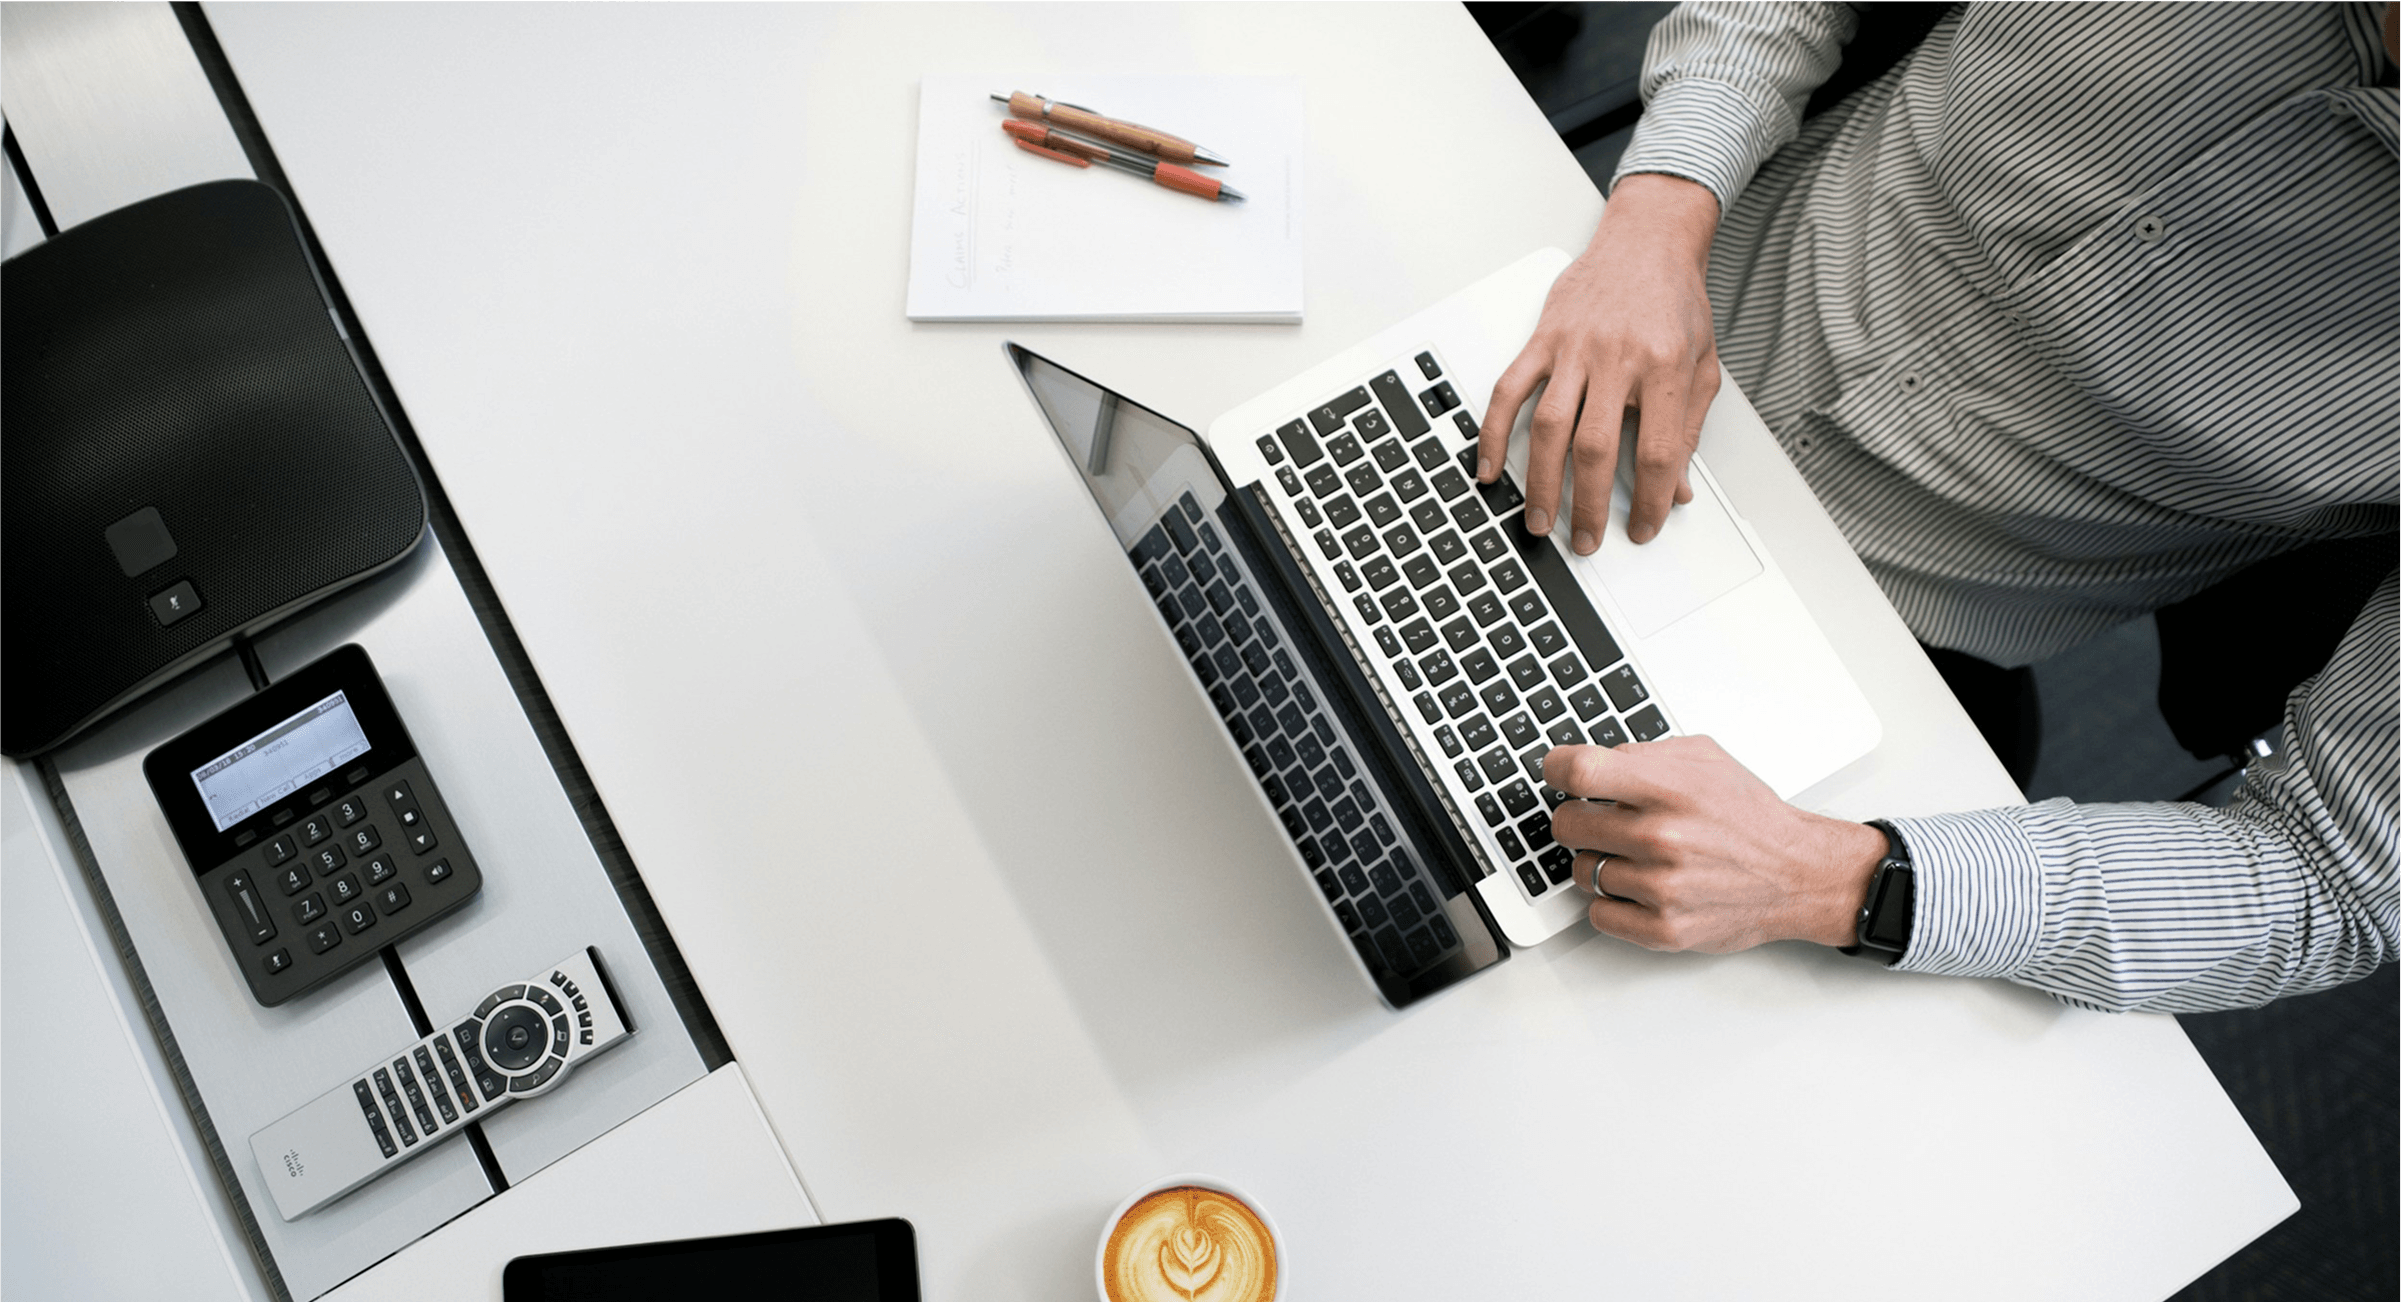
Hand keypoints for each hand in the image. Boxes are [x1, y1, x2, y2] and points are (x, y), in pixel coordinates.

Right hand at [1479, 174, 1722, 552]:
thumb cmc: (1674, 302)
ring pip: (1549, 426)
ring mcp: (1573, 348)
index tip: (1645, 527)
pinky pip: (1509, 390)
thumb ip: (1688, 428)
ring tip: (1539, 519)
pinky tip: (1489, 467)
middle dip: (1589, 504)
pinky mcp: (1542, 339)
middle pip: (1596, 448)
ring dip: (1541, 481)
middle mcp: (1617, 357)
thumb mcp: (1701, 366)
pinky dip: (1493, 432)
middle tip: (1586, 540)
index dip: (1651, 499)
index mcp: (1664, 366)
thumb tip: (1679, 488)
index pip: (1656, 450)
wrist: (1647, 242)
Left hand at [1543, 736, 1886, 952]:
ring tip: (1636, 855)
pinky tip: (1638, 886)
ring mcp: (1661, 888)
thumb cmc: (1750, 818)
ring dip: (1600, 861)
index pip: (1580, 773)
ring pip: (1581, 870)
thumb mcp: (1705, 759)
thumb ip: (1644, 753)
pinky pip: (1598, 913)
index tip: (1556, 772)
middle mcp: (1663, 839)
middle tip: (1601, 819)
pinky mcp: (1663, 929)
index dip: (1556, 768)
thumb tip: (1592, 760)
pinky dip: (1611, 901)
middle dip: (1578, 817)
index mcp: (1670, 790)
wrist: (1798, 875)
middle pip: (1567, 824)